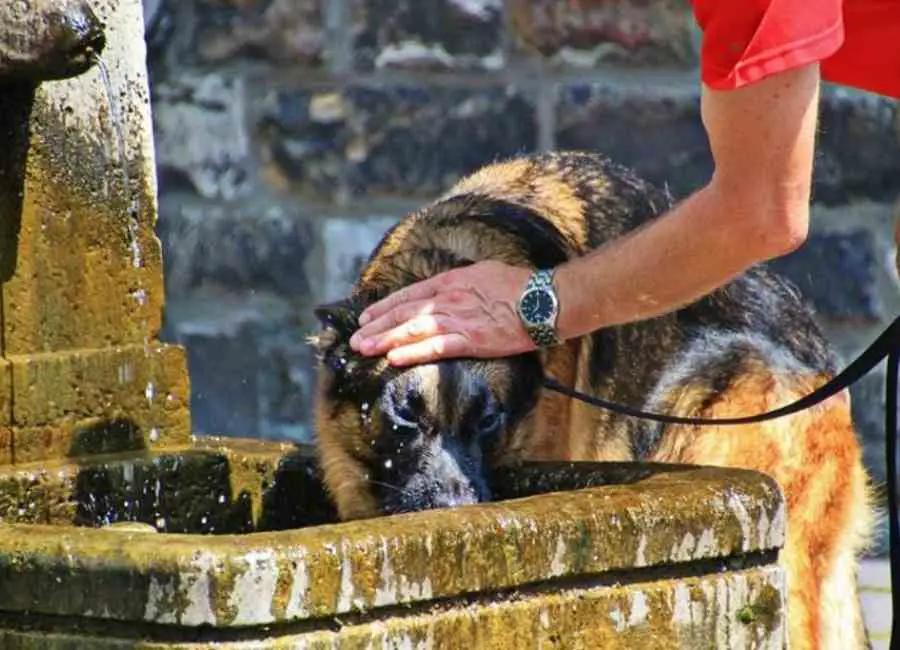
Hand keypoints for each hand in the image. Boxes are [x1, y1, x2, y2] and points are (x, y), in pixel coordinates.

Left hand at [349, 261, 535, 365]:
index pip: (410, 295)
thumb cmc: (520, 286)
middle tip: (356, 338)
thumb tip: (448, 287)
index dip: (385, 306)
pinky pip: (435, 348)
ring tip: (365, 348)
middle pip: (404, 312)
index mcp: (452, 281)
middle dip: (377, 325)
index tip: (367, 316)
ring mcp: (458, 319)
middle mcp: (449, 299)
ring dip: (385, 340)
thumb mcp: (484, 272)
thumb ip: (462, 281)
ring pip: (413, 330)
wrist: (544, 300)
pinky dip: (412, 352)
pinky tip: (394, 358)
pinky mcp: (470, 340)